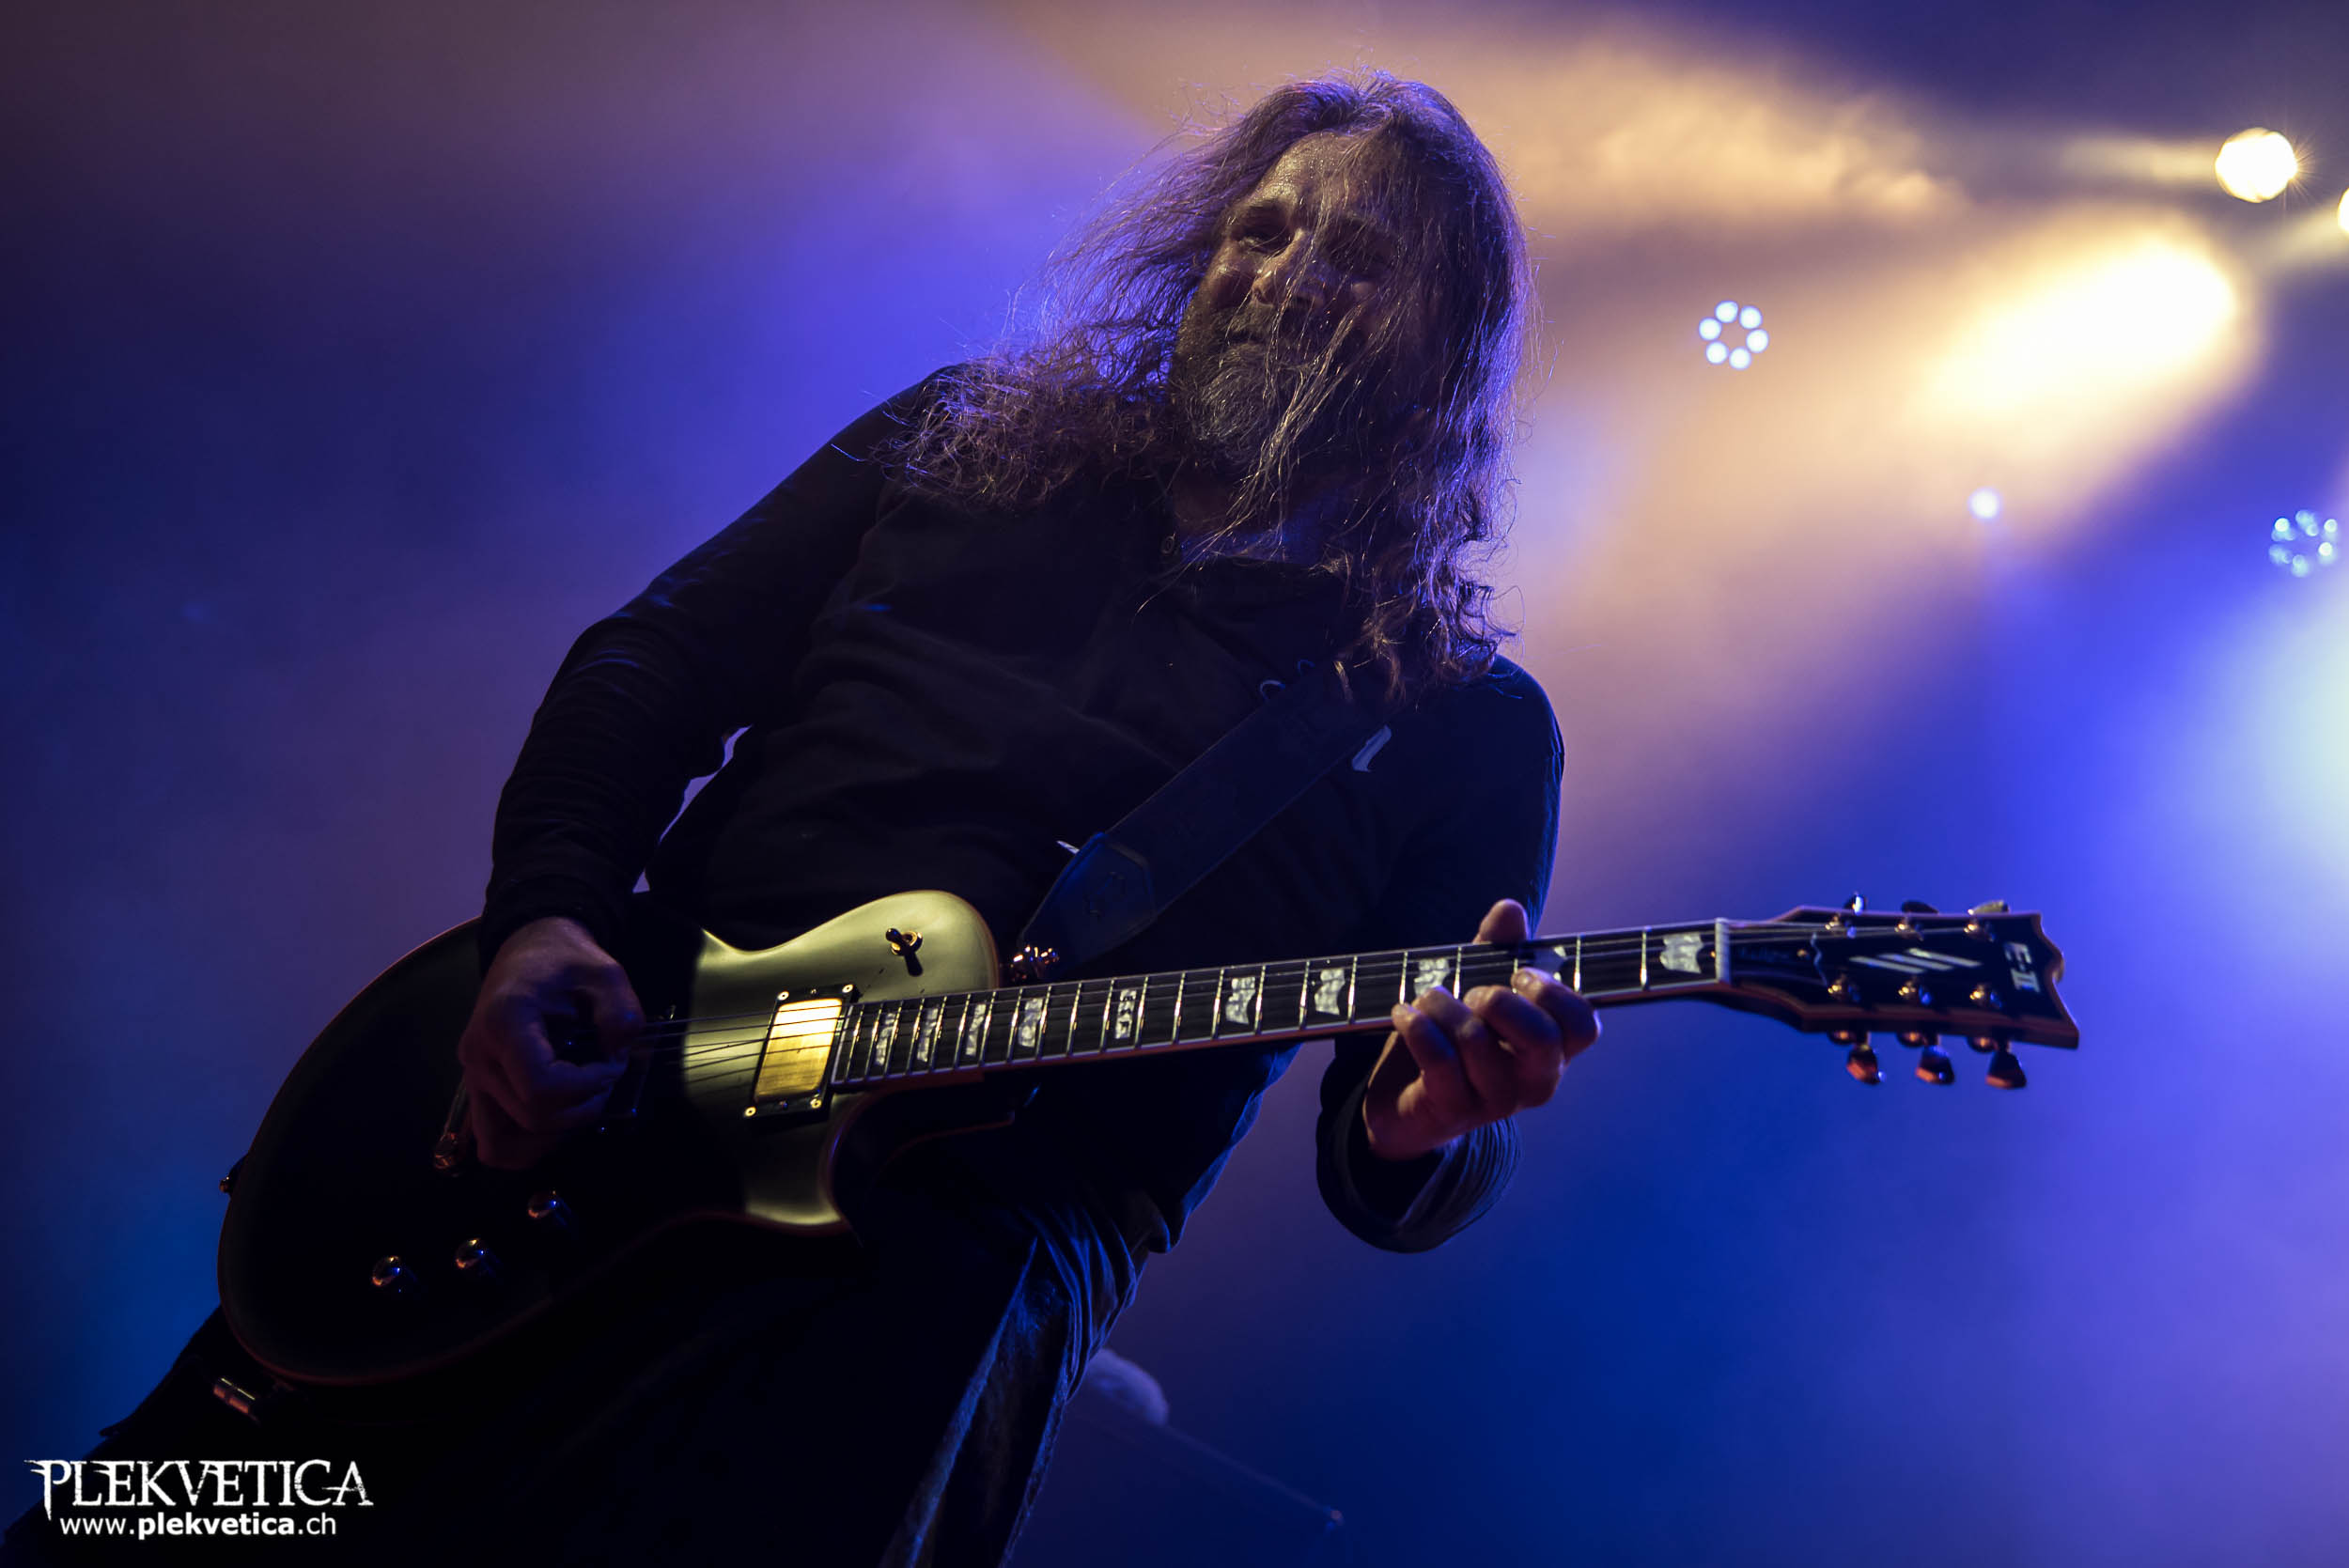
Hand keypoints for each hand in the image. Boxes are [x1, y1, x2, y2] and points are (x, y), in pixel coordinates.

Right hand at [456, 916, 643, 1168]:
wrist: (529, 951)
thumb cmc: (566, 961)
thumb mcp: (606, 974)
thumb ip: (622, 1014)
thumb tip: (618, 1056)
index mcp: (505, 1022)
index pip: (542, 1088)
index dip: (588, 1087)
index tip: (612, 1063)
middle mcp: (479, 1056)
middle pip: (531, 1118)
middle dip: (582, 1107)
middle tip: (605, 1077)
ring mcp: (472, 1077)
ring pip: (503, 1144)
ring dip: (553, 1135)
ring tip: (580, 1101)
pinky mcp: (477, 1089)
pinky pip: (493, 1143)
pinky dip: (527, 1144)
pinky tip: (558, 1116)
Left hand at [1361, 898, 1598, 1162]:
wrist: (1403, 1099)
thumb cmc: (1453, 1038)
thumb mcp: (1475, 987)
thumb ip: (1497, 951)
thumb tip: (1511, 909)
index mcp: (1551, 1050)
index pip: (1583, 1026)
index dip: (1554, 994)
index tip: (1520, 975)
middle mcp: (1534, 1080)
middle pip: (1542, 1039)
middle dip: (1499, 1001)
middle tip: (1473, 994)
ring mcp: (1496, 1100)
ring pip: (1477, 1041)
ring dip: (1443, 1006)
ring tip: (1427, 999)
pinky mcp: (1453, 1110)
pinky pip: (1440, 1060)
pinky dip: (1417, 1027)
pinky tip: (1404, 1015)